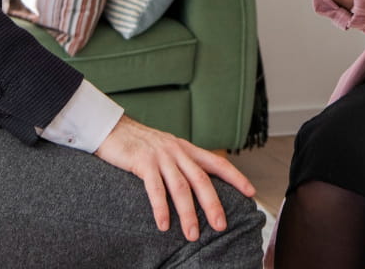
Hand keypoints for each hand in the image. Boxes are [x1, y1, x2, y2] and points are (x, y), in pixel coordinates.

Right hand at [94, 115, 254, 240]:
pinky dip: (161, 208)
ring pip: (180, 187)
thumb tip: (198, 186)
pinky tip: (163, 225)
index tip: (251, 193)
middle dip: (213, 204)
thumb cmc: (140, 144)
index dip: (236, 177)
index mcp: (187, 149)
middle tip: (221, 226)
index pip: (217, 163)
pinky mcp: (142, 162)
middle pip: (201, 179)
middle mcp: (178, 151)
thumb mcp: (167, 150)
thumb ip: (182, 164)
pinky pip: (155, 188)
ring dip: (188, 213)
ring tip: (192, 235)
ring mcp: (161, 156)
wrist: (113, 128)